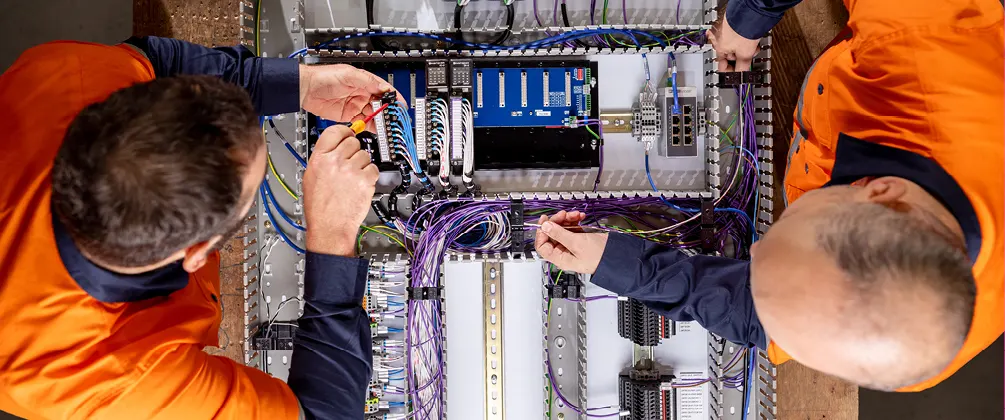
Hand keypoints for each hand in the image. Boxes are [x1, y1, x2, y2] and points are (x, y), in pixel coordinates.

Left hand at [299, 64, 405, 129]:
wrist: (306, 89)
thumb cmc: (323, 77)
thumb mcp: (348, 75)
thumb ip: (367, 82)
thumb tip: (383, 88)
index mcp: (364, 82)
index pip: (384, 90)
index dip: (394, 98)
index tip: (400, 106)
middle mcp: (362, 93)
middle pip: (381, 105)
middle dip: (389, 112)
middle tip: (395, 120)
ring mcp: (356, 105)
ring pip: (374, 115)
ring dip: (381, 121)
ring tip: (388, 127)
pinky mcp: (349, 115)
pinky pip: (363, 122)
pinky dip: (370, 126)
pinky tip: (376, 130)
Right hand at [303, 125, 379, 255]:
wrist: (329, 227)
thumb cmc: (320, 207)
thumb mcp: (311, 177)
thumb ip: (323, 158)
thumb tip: (336, 146)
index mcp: (319, 159)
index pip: (335, 131)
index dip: (345, 132)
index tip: (349, 133)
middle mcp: (335, 162)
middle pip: (353, 141)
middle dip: (354, 151)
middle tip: (350, 165)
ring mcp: (351, 170)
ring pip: (365, 155)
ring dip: (363, 165)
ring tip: (353, 179)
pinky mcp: (365, 180)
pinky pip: (374, 168)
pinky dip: (370, 176)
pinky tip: (361, 185)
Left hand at [534, 211, 608, 273]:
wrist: (618, 255)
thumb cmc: (600, 256)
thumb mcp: (576, 243)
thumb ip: (559, 234)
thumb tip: (545, 227)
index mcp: (561, 258)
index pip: (542, 246)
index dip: (542, 232)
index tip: (545, 220)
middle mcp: (565, 252)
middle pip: (552, 234)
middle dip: (557, 222)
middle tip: (564, 214)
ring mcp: (572, 245)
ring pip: (562, 228)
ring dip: (567, 219)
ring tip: (576, 214)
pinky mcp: (580, 239)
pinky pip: (572, 227)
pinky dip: (575, 220)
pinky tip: (580, 217)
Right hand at [708, 15, 759, 71]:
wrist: (750, 13)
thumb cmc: (744, 30)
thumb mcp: (746, 54)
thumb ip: (742, 67)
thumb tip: (741, 75)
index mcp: (719, 49)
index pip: (722, 67)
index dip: (731, 72)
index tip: (738, 74)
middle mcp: (719, 40)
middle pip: (729, 56)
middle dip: (740, 58)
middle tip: (748, 57)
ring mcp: (724, 31)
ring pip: (734, 46)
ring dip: (744, 49)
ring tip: (752, 45)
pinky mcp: (730, 24)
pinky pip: (736, 37)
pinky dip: (743, 39)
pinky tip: (750, 38)